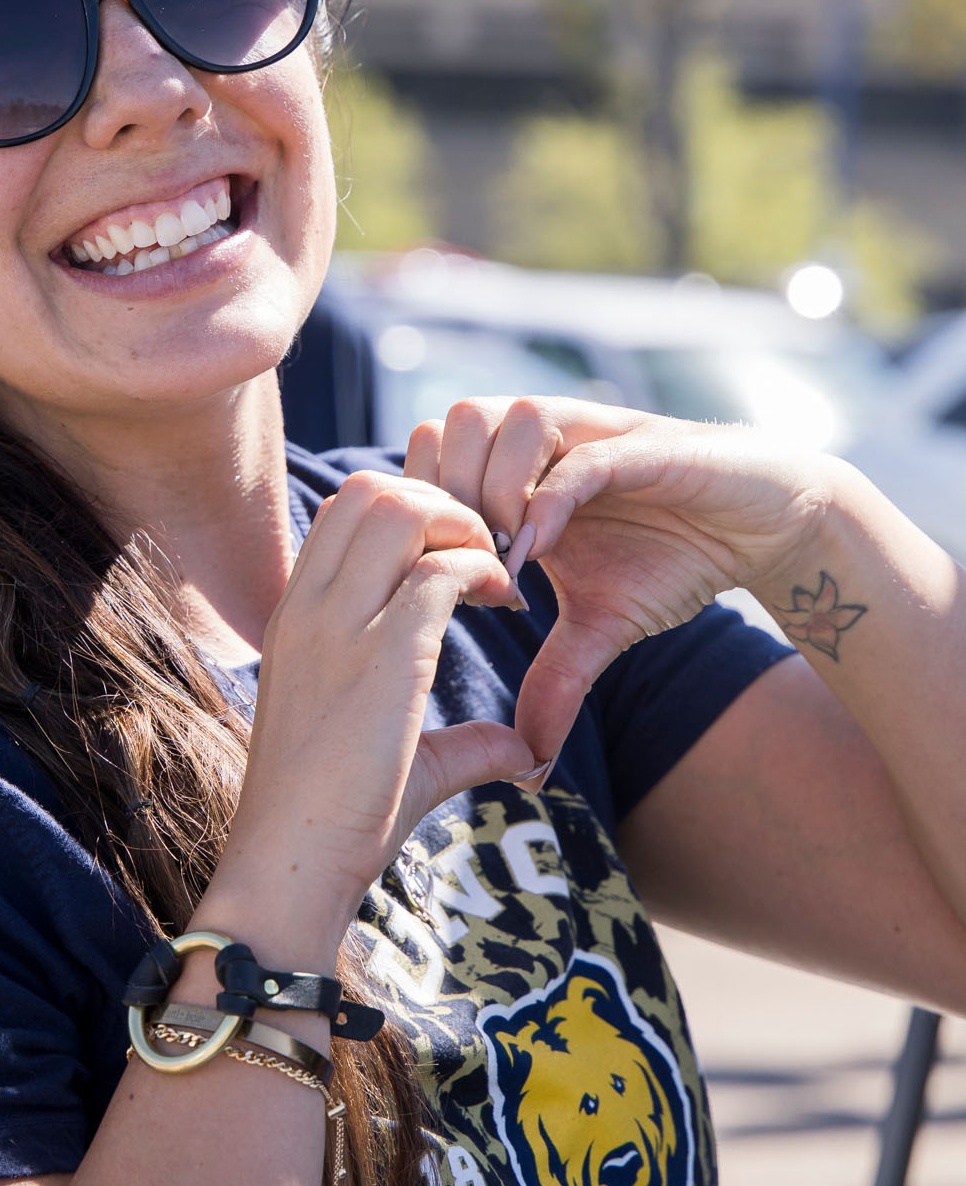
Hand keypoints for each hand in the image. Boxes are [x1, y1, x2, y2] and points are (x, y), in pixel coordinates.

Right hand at [213, 470, 537, 941]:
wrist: (290, 866)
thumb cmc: (331, 822)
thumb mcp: (396, 759)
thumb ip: (461, 742)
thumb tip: (522, 752)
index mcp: (296, 615)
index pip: (345, 510)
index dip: (411, 512)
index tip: (455, 561)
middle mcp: (309, 607)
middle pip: (370, 489)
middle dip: (441, 500)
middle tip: (484, 554)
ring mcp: (338, 626)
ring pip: (400, 507)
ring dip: (461, 523)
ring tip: (493, 572)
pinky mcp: (382, 657)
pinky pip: (440, 571)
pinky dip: (482, 569)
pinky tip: (504, 602)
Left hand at [405, 398, 829, 762]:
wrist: (766, 528)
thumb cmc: (675, 560)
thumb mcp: (601, 628)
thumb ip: (556, 681)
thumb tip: (531, 767)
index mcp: (517, 475)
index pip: (428, 455)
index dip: (419, 512)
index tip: (433, 581)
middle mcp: (543, 444)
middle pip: (448, 424)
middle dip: (442, 494)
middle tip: (461, 564)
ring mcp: (588, 436)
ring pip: (500, 418)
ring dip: (488, 490)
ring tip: (503, 558)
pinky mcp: (639, 444)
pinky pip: (576, 457)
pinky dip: (547, 501)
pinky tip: (540, 553)